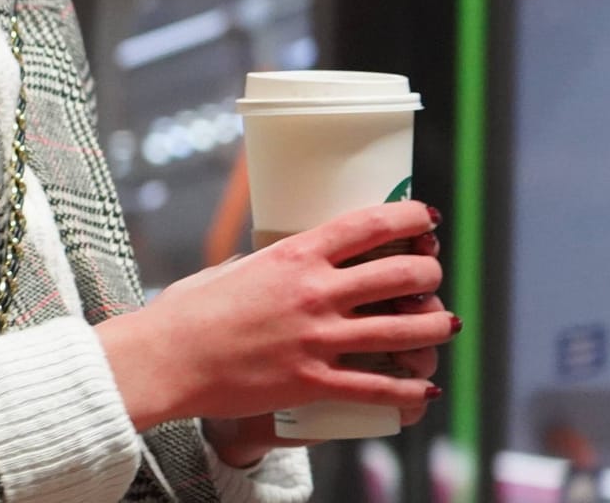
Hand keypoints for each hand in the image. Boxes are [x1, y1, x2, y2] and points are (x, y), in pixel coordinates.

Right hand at [96, 202, 451, 429]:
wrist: (166, 359)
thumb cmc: (188, 312)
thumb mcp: (231, 269)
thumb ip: (268, 265)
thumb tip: (288, 263)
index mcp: (293, 256)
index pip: (369, 225)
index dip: (411, 218)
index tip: (428, 220)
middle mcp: (313, 293)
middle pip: (402, 274)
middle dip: (430, 273)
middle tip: (431, 276)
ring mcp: (317, 339)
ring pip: (405, 330)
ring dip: (435, 327)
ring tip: (443, 325)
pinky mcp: (313, 382)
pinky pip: (380, 387)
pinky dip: (412, 391)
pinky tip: (425, 390)